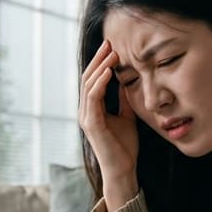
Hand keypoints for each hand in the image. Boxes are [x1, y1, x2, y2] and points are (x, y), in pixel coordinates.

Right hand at [79, 40, 138, 206]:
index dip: (101, 63)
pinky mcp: (91, 124)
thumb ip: (123, 100)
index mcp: (92, 109)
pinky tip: (109, 72)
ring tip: (111, 52)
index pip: (93, 80)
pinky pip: (93, 98)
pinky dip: (100, 83)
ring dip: (100, 67)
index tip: (112, 47)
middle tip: (110, 42)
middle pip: (88, 78)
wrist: (123, 169)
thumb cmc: (124, 146)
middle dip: (99, 59)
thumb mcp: (127, 116)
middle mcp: (85, 111)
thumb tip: (126, 82)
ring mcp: (86, 117)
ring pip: (88, 85)